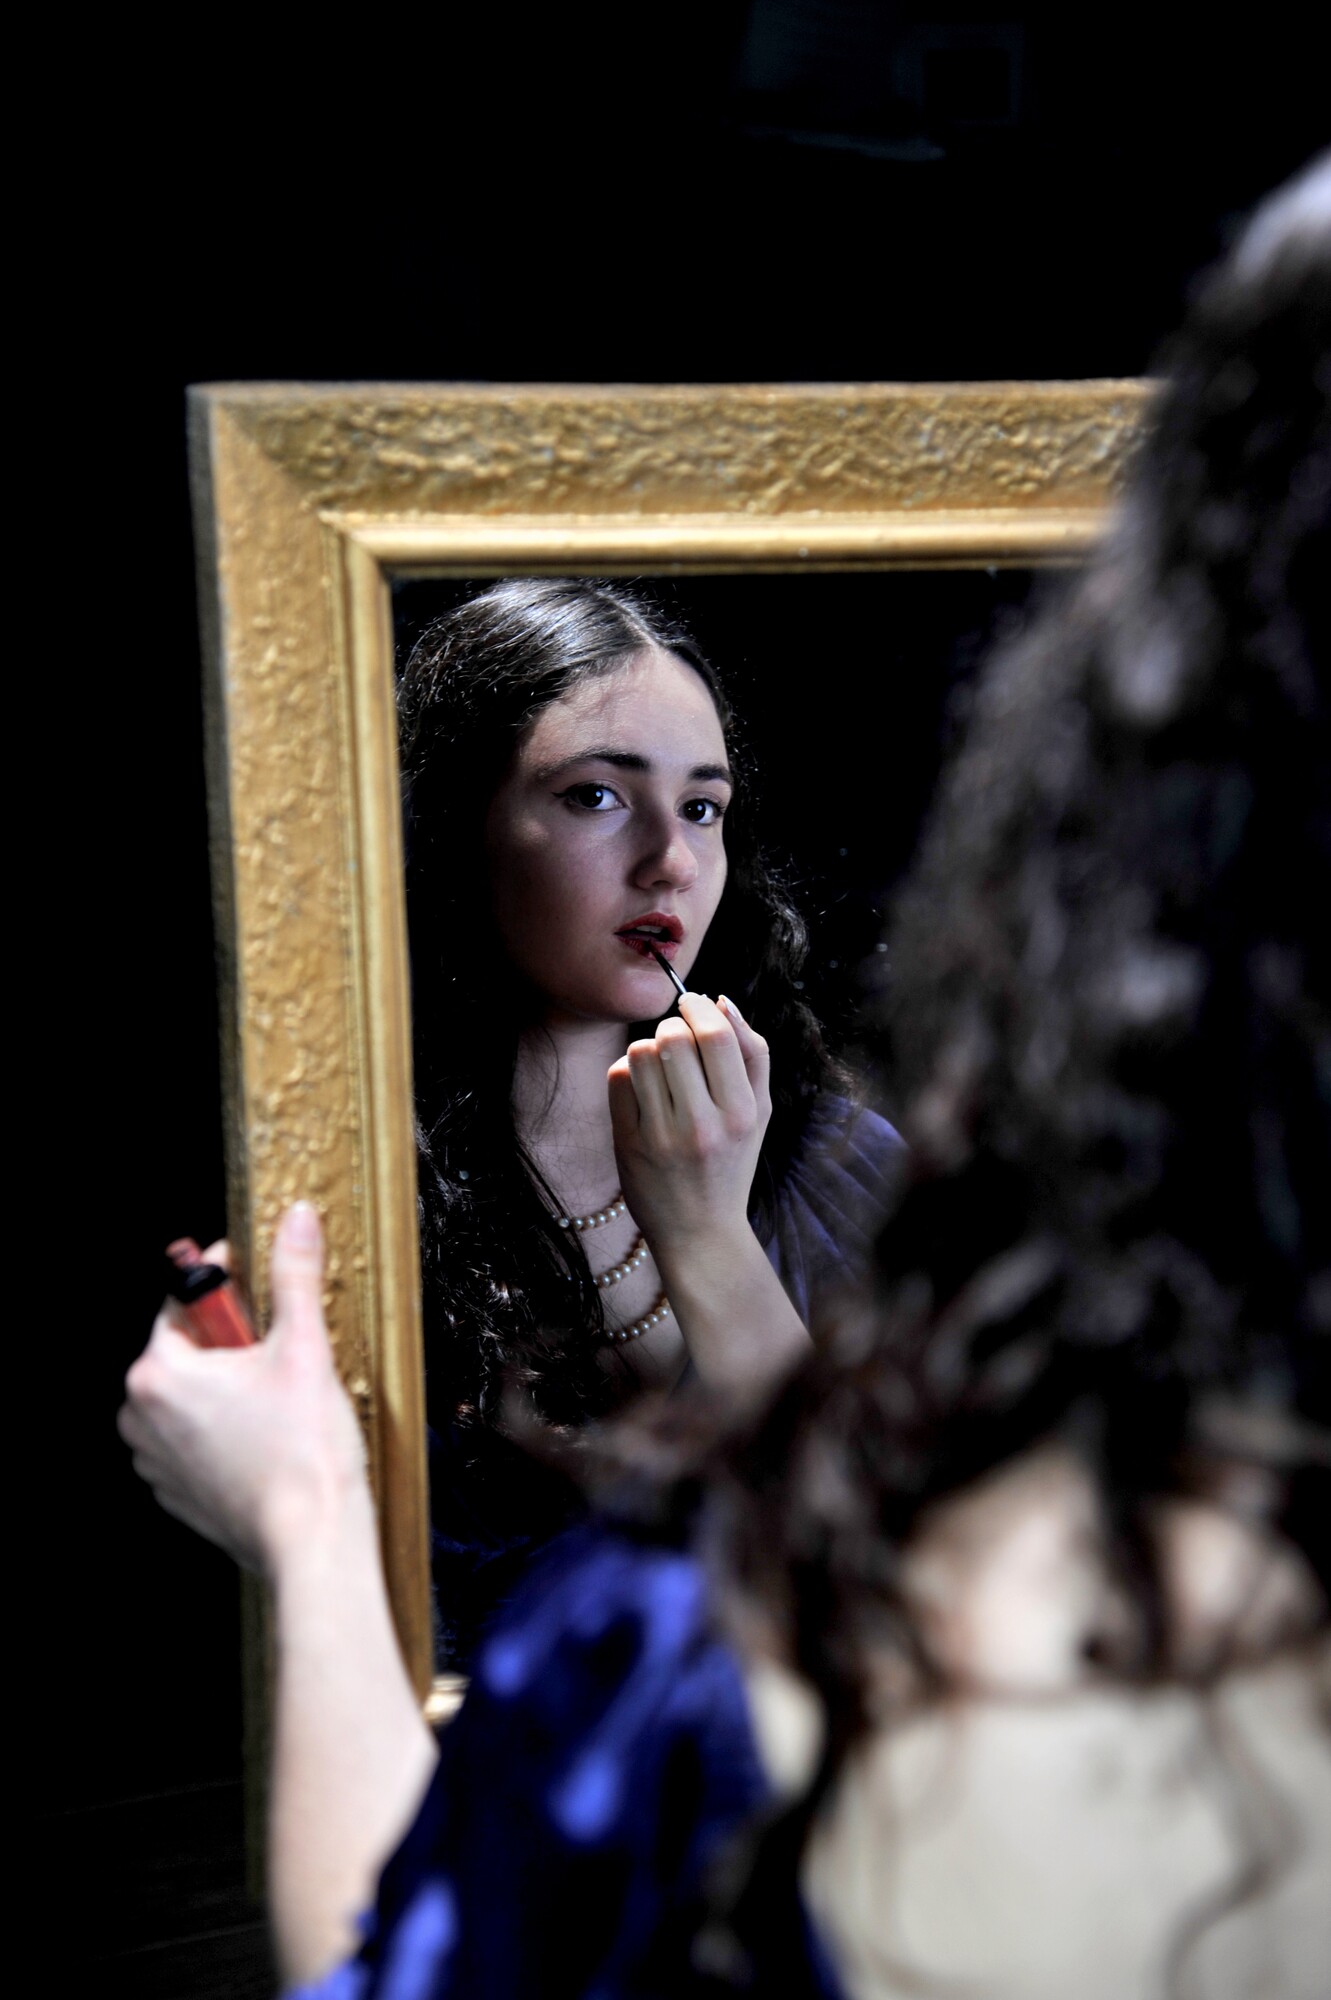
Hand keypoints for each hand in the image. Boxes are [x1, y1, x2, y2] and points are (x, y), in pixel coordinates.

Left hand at [119, 1204, 367, 1575]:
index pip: (180, 1301)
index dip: (222, 1280)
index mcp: (160, 1374)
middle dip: (227, 1340)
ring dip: (225, 1385)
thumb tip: (296, 1220)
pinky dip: (222, 1428)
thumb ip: (294, 1276)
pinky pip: (192, 1439)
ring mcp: (155, 1461)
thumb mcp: (304, 1347)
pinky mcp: (176, 1493)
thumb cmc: (303, 1451)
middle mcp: (142, 1418)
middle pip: (183, 1349)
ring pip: (188, 1396)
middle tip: (276, 1345)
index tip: (252, 1272)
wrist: (311, 1540)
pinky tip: (266, 1434)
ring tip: (276, 1395)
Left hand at [607, 992, 770, 1258]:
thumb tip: (721, 1000)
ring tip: (659, 1068)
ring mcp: (662, 1137)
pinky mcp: (628, 1145)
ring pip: (641, 1053)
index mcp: (742, 1112)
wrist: (700, 1231)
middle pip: (673, 1038)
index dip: (698, 1009)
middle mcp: (703, 1125)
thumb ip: (752, 1052)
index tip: (691, 1006)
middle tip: (676, 1041)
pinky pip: (618, 1078)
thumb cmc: (732, 1161)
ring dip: (648, 1048)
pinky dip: (627, 1072)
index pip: (716, 1035)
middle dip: (671, 1028)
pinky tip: (642, 1089)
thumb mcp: (759, 1111)